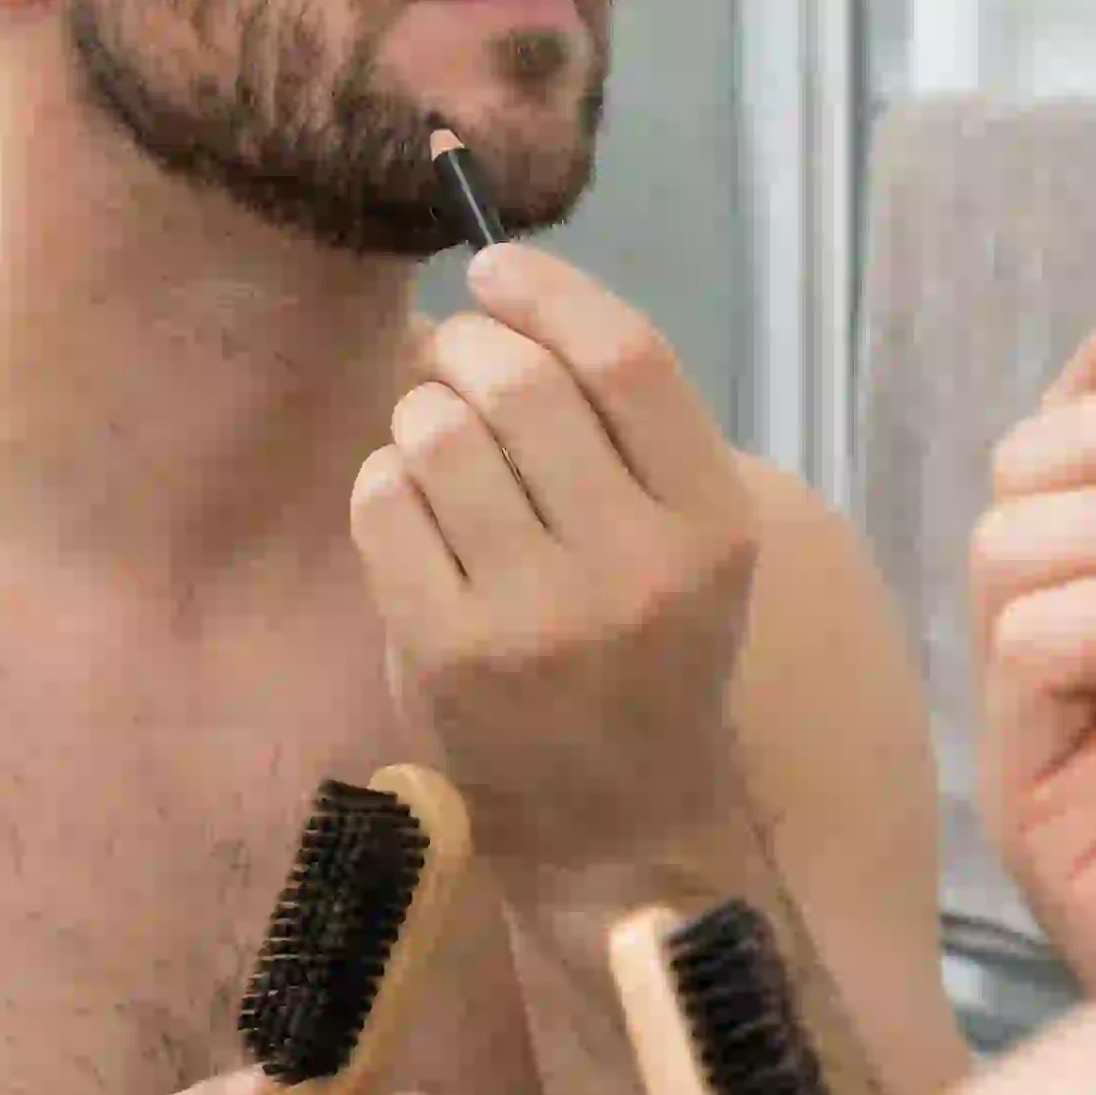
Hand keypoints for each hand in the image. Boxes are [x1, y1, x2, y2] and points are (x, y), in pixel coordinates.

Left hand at [351, 243, 758, 874]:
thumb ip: (619, 426)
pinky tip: (410, 508)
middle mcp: (636, 567)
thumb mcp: (685, 539)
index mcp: (712, 524)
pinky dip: (383, 481)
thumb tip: (493, 295)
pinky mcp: (448, 656)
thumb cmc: (650, 651)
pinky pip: (384, 504)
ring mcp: (537, 618)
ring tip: (435, 442)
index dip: (551, 290)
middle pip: (523, 384)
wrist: (615, 825)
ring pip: (440, 436)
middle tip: (454, 357)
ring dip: (421, 413)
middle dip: (468, 345)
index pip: (629, 358)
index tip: (496, 269)